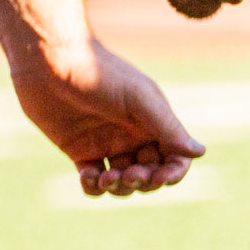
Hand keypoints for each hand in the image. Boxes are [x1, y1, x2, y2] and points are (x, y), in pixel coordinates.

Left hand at [10, 39, 204, 196]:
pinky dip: (92, 186)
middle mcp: (132, 135)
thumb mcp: (138, 99)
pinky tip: (87, 176)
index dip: (172, 173)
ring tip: (106, 177)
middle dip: (142, 181)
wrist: (49, 62)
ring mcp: (105, 144)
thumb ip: (167, 126)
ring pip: (121, 181)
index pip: (174, 157)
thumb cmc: (98, 73)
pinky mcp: (78, 150)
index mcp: (152, 121)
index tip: (159, 178)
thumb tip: (200, 153)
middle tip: (128, 174)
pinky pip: (92, 179)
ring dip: (118, 187)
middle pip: (149, 173)